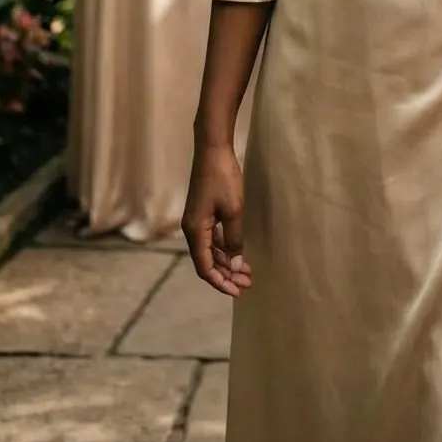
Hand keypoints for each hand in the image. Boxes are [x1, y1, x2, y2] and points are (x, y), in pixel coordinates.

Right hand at [182, 143, 250, 298]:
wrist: (213, 149)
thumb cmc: (223, 178)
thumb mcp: (234, 210)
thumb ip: (235, 238)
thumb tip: (236, 264)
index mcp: (195, 231)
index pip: (204, 267)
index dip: (220, 282)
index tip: (237, 291)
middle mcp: (192, 229)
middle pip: (207, 261)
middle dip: (227, 274)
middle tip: (248, 283)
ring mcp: (197, 220)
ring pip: (211, 250)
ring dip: (228, 261)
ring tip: (247, 271)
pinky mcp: (203, 212)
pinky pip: (213, 238)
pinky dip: (225, 247)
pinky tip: (238, 251)